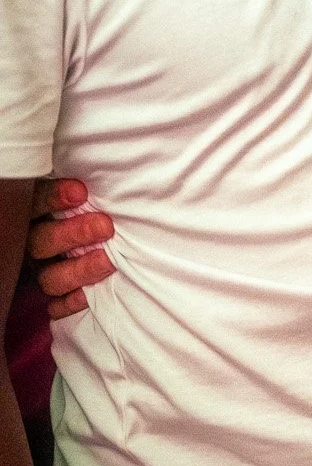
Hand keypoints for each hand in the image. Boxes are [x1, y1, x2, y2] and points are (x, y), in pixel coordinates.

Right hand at [25, 179, 114, 319]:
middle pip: (39, 241)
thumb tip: (124, 160)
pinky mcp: (55, 294)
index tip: (81, 192)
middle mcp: (35, 240)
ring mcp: (44, 268)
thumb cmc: (103, 204)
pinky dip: (71, 303)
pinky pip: (56, 305)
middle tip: (105, 226)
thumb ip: (90, 185)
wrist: (114, 235)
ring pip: (48, 276)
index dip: (52, 198)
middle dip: (72, 234)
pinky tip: (88, 298)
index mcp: (38, 211)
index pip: (34, 201)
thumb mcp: (89, 192)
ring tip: (108, 261)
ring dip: (78, 270)